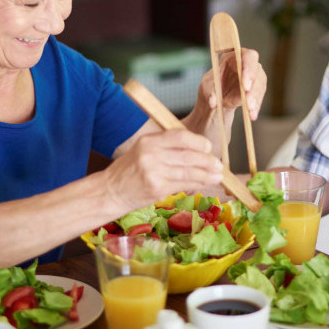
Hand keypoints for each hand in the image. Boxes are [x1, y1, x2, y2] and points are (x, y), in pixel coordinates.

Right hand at [105, 129, 223, 210]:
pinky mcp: (157, 189)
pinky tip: (206, 183)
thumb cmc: (129, 171)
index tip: (208, 148)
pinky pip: (184, 184)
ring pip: (189, 171)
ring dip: (207, 174)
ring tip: (218, 176)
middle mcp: (151, 154)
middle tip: (218, 164)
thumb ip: (166, 147)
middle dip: (207, 160)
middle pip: (188, 155)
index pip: (180, 136)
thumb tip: (197, 149)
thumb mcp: (143, 150)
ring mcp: (154, 172)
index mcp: (149, 140)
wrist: (110, 191)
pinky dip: (198, 184)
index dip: (198, 142)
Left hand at [198, 48, 266, 119]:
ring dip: (255, 100)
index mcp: (236, 56)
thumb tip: (213, 103)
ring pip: (260, 86)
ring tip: (250, 112)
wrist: (217, 96)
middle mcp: (248, 64)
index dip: (249, 69)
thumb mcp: (206, 87)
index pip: (248, 57)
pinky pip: (259, 98)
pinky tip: (252, 115)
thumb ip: (210, 93)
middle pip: (257, 72)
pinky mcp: (257, 89)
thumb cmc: (212, 85)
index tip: (245, 85)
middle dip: (253, 87)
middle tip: (248, 102)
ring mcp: (255, 77)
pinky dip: (255, 107)